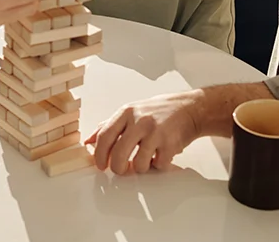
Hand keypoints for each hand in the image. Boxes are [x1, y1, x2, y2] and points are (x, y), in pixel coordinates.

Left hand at [85, 90, 204, 174]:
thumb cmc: (159, 111)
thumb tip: (89, 141)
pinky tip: (160, 155)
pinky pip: (158, 165)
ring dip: (141, 167)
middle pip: (118, 154)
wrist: (189, 108)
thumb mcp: (131, 112)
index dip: (100, 155)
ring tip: (146, 159)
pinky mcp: (170, 143)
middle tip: (121, 170)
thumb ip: (109, 126)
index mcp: (126, 112)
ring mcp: (155, 132)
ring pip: (138, 164)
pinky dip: (158, 165)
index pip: (105, 136)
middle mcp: (139, 120)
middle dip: (118, 168)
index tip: (101, 166)